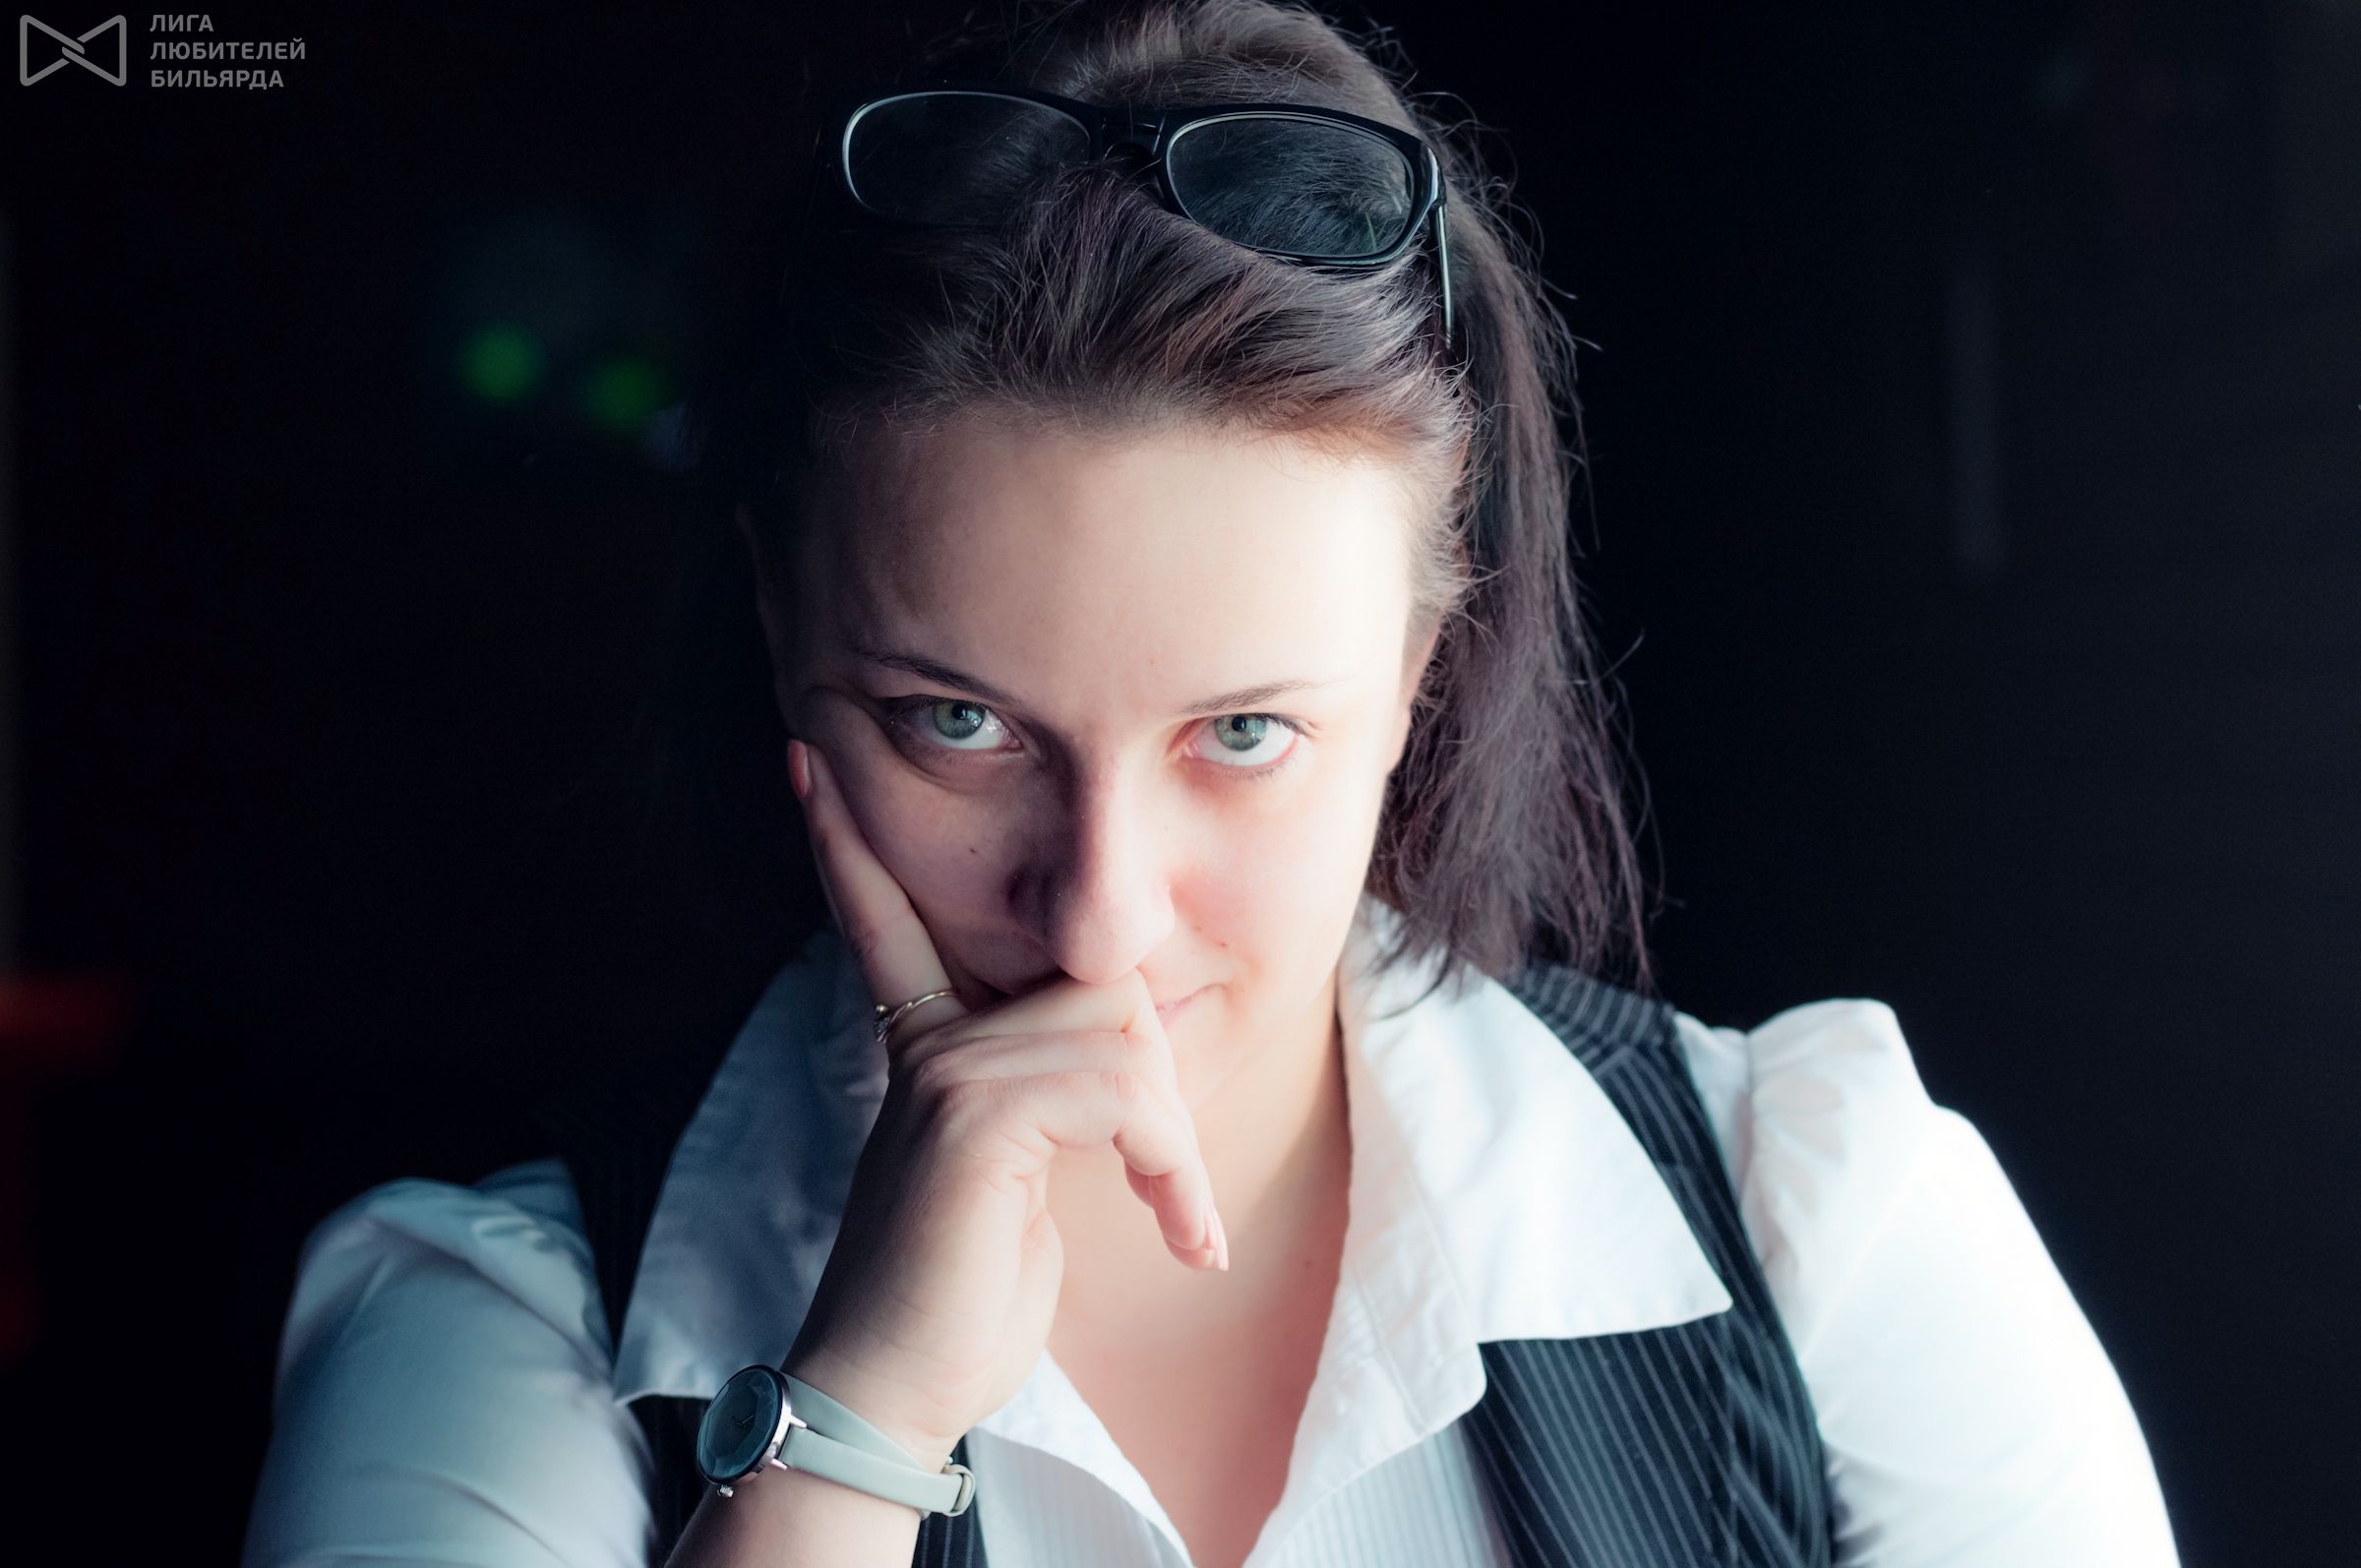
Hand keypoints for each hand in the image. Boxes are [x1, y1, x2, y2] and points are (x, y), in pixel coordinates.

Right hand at [781, 740, 1226, 1467]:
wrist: (897, 1386)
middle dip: (1162, 1088)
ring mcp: (946, 1069)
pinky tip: (1180, 1235)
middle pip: (1101, 985)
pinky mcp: (974, 1115)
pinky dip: (1172, 1169)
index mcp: (926, 1041)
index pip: (887, 919)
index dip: (847, 842)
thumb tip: (1141, 1033)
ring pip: (1124, 1036)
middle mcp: (930, 1038)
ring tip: (1178, 1221)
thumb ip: (1053, 1092)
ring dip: (1174, 1142)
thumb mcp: (1015, 1173)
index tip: (808, 760)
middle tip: (1174, 1193)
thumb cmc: (962, 1290)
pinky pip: (1125, 1095)